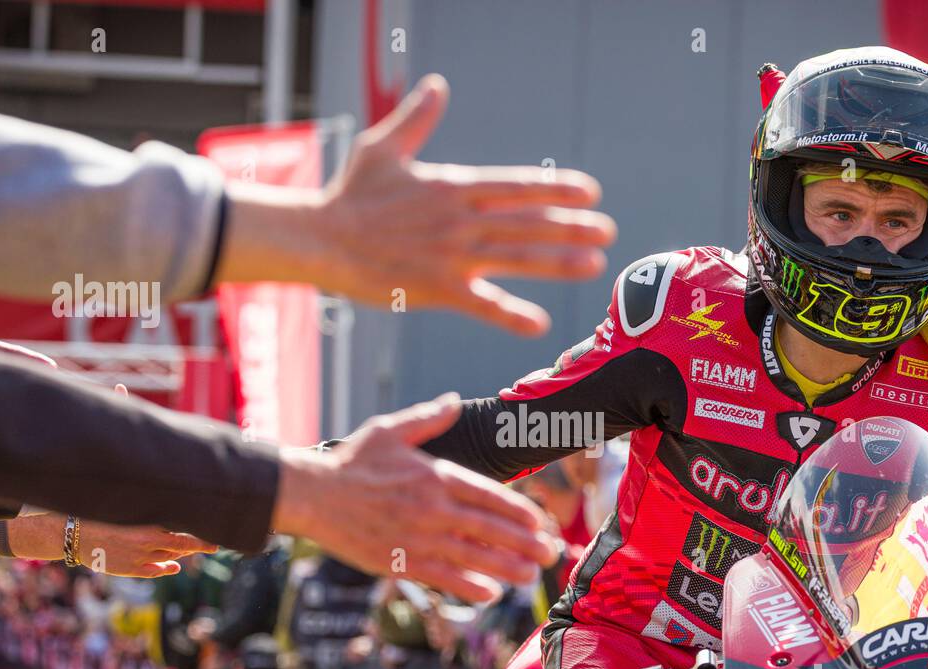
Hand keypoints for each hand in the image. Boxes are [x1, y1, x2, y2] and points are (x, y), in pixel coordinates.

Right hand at [6, 512, 215, 576]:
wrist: (70, 533)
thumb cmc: (99, 512)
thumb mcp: (128, 505)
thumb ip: (153, 505)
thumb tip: (179, 500)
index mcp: (148, 520)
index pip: (186, 526)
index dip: (205, 529)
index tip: (219, 526)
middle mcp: (148, 540)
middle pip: (185, 544)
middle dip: (202, 543)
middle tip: (216, 543)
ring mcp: (140, 557)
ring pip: (172, 557)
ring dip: (184, 553)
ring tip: (195, 548)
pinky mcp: (131, 570)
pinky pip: (156, 571)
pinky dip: (167, 568)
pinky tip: (173, 566)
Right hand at [218, 74, 615, 334]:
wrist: (320, 238)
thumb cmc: (350, 193)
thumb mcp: (382, 147)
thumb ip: (415, 119)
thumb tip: (435, 85)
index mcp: (451, 186)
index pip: (516, 185)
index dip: (555, 189)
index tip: (590, 191)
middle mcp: (458, 220)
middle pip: (526, 222)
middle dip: (571, 226)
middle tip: (607, 230)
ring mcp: (450, 256)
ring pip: (514, 258)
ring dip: (557, 262)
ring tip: (594, 264)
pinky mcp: (435, 289)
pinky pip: (480, 303)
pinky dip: (509, 314)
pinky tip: (539, 323)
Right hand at [272, 394, 556, 602]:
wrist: (310, 495)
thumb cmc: (350, 461)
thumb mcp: (390, 430)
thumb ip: (428, 418)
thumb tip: (454, 401)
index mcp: (435, 476)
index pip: (490, 496)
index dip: (519, 512)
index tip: (540, 523)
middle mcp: (432, 509)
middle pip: (490, 530)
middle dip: (526, 544)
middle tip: (551, 554)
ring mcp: (417, 539)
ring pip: (473, 558)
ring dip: (507, 569)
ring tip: (531, 576)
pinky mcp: (399, 562)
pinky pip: (443, 578)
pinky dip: (469, 587)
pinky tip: (491, 593)